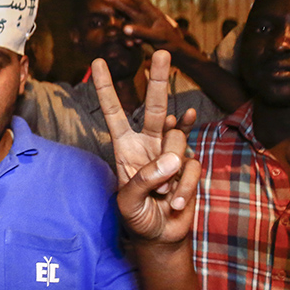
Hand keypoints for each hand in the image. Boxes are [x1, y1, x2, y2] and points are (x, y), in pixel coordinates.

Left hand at [94, 50, 199, 243]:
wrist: (161, 237)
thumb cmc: (137, 217)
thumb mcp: (128, 202)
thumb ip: (144, 179)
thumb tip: (172, 159)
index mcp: (125, 148)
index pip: (115, 113)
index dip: (106, 88)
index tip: (98, 62)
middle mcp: (148, 144)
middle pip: (155, 107)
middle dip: (158, 80)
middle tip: (162, 52)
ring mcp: (171, 153)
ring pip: (176, 144)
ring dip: (170, 174)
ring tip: (162, 194)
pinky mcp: (190, 166)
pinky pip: (191, 168)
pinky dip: (183, 188)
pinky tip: (175, 201)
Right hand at [98, 0, 190, 56]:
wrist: (178, 54)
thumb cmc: (171, 43)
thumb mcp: (157, 37)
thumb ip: (141, 32)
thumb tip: (124, 28)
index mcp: (153, 14)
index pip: (141, 1)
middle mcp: (147, 18)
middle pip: (129, 8)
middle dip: (116, 2)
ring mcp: (144, 27)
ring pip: (128, 22)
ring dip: (121, 24)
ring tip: (112, 21)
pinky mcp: (143, 36)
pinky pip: (131, 35)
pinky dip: (129, 39)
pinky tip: (131, 45)